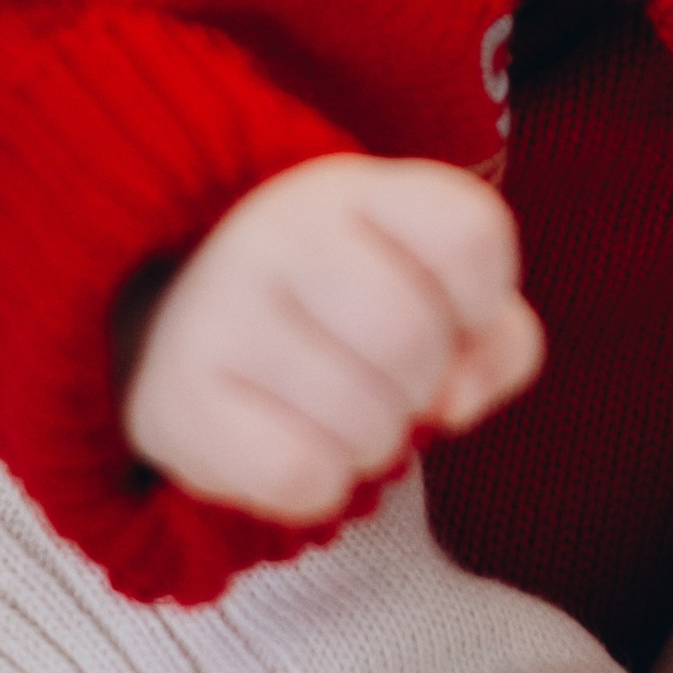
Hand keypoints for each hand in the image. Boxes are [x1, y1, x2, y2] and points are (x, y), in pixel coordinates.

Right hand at [123, 153, 543, 525]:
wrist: (193, 325)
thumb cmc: (344, 309)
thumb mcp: (432, 291)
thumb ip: (496, 340)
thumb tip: (457, 402)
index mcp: (353, 188)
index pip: (470, 234)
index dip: (484, 299)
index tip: (451, 310)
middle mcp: (276, 231)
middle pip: (415, 341)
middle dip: (422, 385)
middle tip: (382, 377)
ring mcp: (217, 312)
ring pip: (365, 421)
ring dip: (374, 443)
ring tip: (336, 412)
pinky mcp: (176, 401)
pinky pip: (301, 475)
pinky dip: (322, 484)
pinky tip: (295, 447)